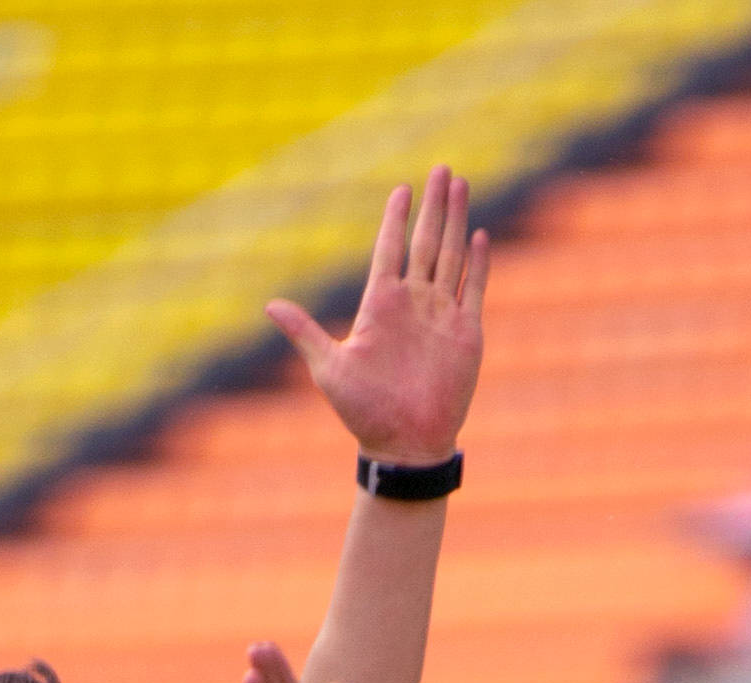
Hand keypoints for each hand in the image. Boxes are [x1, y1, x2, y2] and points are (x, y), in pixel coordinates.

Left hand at [266, 166, 486, 464]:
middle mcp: (413, 303)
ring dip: (456, 221)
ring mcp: (441, 315)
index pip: (389, 249)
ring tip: (460, 186)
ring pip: (451, 256)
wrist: (405, 445)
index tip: (401, 190)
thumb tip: (270, 305)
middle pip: (425, 242)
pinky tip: (480, 236)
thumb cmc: (365, 413)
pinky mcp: (466, 333)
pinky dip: (478, 264)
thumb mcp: (330, 369)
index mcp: (380, 306)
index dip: (395, 219)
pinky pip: (474, 289)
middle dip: (434, 206)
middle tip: (441, 169)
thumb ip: (305, 333)